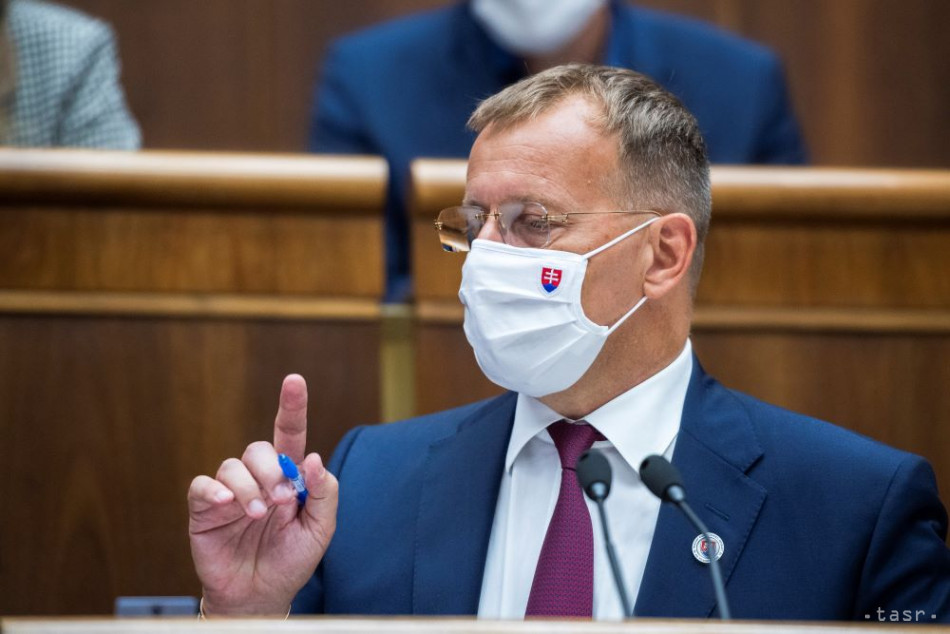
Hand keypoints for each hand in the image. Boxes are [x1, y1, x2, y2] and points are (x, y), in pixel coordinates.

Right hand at [187, 374, 337, 615]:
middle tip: (283, 501)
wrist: (262, 596)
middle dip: (272, 471)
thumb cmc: (292, 559)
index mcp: (288, 477)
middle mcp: (258, 478)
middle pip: (259, 449)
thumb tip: (313, 458)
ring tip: (260, 515)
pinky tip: (226, 504)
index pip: (290, 434)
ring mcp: (230, 492)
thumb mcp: (321, 529)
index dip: (292, 406)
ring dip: (249, 487)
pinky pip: (202, 485)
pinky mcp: (205, 509)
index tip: (295, 380)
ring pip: (232, 465)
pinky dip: (214, 490)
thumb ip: (324, 492)